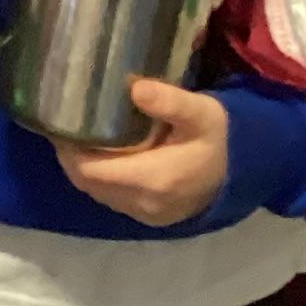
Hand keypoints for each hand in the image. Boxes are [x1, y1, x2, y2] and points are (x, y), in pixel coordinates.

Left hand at [55, 79, 230, 227]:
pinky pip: (110, 199)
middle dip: (72, 154)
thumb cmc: (219, 138)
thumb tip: (135, 87)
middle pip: (86, 182)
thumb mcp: (202, 113)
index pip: (89, 170)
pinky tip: (102, 155)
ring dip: (84, 167)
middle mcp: (143, 202)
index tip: (62, 120)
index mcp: (153, 179)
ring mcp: (145, 215)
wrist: (243, 173)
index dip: (69, 147)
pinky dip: (100, 178)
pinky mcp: (148, 218)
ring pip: (96, 192)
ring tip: (80, 135)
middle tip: (67, 123)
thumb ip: (170, 101)